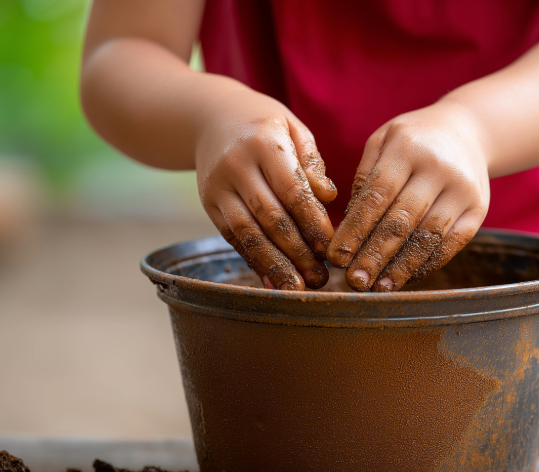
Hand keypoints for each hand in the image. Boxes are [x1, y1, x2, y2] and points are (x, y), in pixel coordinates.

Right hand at [195, 86, 336, 289]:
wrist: (210, 116)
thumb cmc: (265, 125)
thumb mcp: (293, 128)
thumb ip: (312, 163)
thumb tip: (328, 198)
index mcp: (264, 142)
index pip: (292, 190)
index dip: (312, 222)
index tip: (330, 248)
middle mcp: (236, 165)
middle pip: (270, 217)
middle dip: (297, 252)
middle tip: (320, 277)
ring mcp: (218, 186)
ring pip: (247, 233)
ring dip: (273, 264)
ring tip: (296, 287)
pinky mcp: (208, 203)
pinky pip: (232, 237)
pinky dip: (252, 260)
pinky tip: (270, 280)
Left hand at [326, 102, 490, 291]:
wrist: (467, 131)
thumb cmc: (413, 140)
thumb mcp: (383, 140)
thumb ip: (364, 177)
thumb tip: (346, 226)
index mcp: (407, 148)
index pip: (376, 195)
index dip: (355, 229)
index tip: (337, 256)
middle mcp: (439, 167)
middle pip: (402, 220)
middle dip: (375, 255)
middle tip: (355, 281)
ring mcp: (463, 189)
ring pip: (428, 236)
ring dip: (402, 267)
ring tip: (380, 288)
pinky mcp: (479, 209)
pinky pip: (452, 244)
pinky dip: (428, 264)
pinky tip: (407, 277)